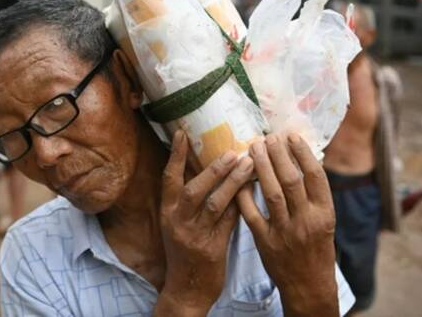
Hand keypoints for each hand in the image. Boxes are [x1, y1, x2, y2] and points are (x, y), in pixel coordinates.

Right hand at [154, 130, 253, 315]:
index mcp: (167, 212)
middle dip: (213, 169)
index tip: (182, 131)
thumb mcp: (178, 224)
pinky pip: (229, 221)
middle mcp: (177, 221)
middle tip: (233, 151)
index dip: (175, 154)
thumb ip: (190, 199)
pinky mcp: (212, 248)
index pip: (168, 178)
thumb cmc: (185, 251)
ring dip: (233, 183)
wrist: (187, 289)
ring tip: (249, 165)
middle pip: (192, 189)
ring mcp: (195, 236)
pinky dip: (241, 203)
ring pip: (215, 204)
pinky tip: (254, 190)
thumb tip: (207, 167)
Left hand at [236, 133, 338, 316]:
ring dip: (261, 166)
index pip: (315, 176)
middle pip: (290, 180)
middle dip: (277, 154)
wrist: (308, 285)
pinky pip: (251, 212)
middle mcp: (306, 221)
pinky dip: (244, 193)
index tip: (291, 135)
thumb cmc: (317, 248)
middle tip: (268, 137)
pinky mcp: (265, 241)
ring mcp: (285, 232)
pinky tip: (239, 176)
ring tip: (254, 147)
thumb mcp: (324, 220)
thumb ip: (314, 194)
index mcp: (325, 213)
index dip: (302, 152)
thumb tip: (302, 158)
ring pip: (270, 192)